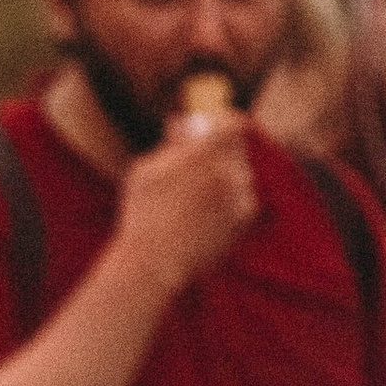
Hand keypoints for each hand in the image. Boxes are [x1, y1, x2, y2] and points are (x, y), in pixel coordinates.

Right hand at [115, 110, 257, 300]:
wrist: (153, 263)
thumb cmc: (142, 215)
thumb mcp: (147, 170)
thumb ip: (172, 143)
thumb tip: (183, 122)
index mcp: (207, 153)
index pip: (234, 123)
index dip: (224, 122)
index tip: (211, 127)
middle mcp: (231, 172)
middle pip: (237, 149)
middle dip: (219, 152)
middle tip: (197, 163)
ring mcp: (241, 197)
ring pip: (240, 176)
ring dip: (222, 179)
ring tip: (192, 198)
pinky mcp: (244, 221)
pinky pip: (241, 201)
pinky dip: (227, 203)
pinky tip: (200, 217)